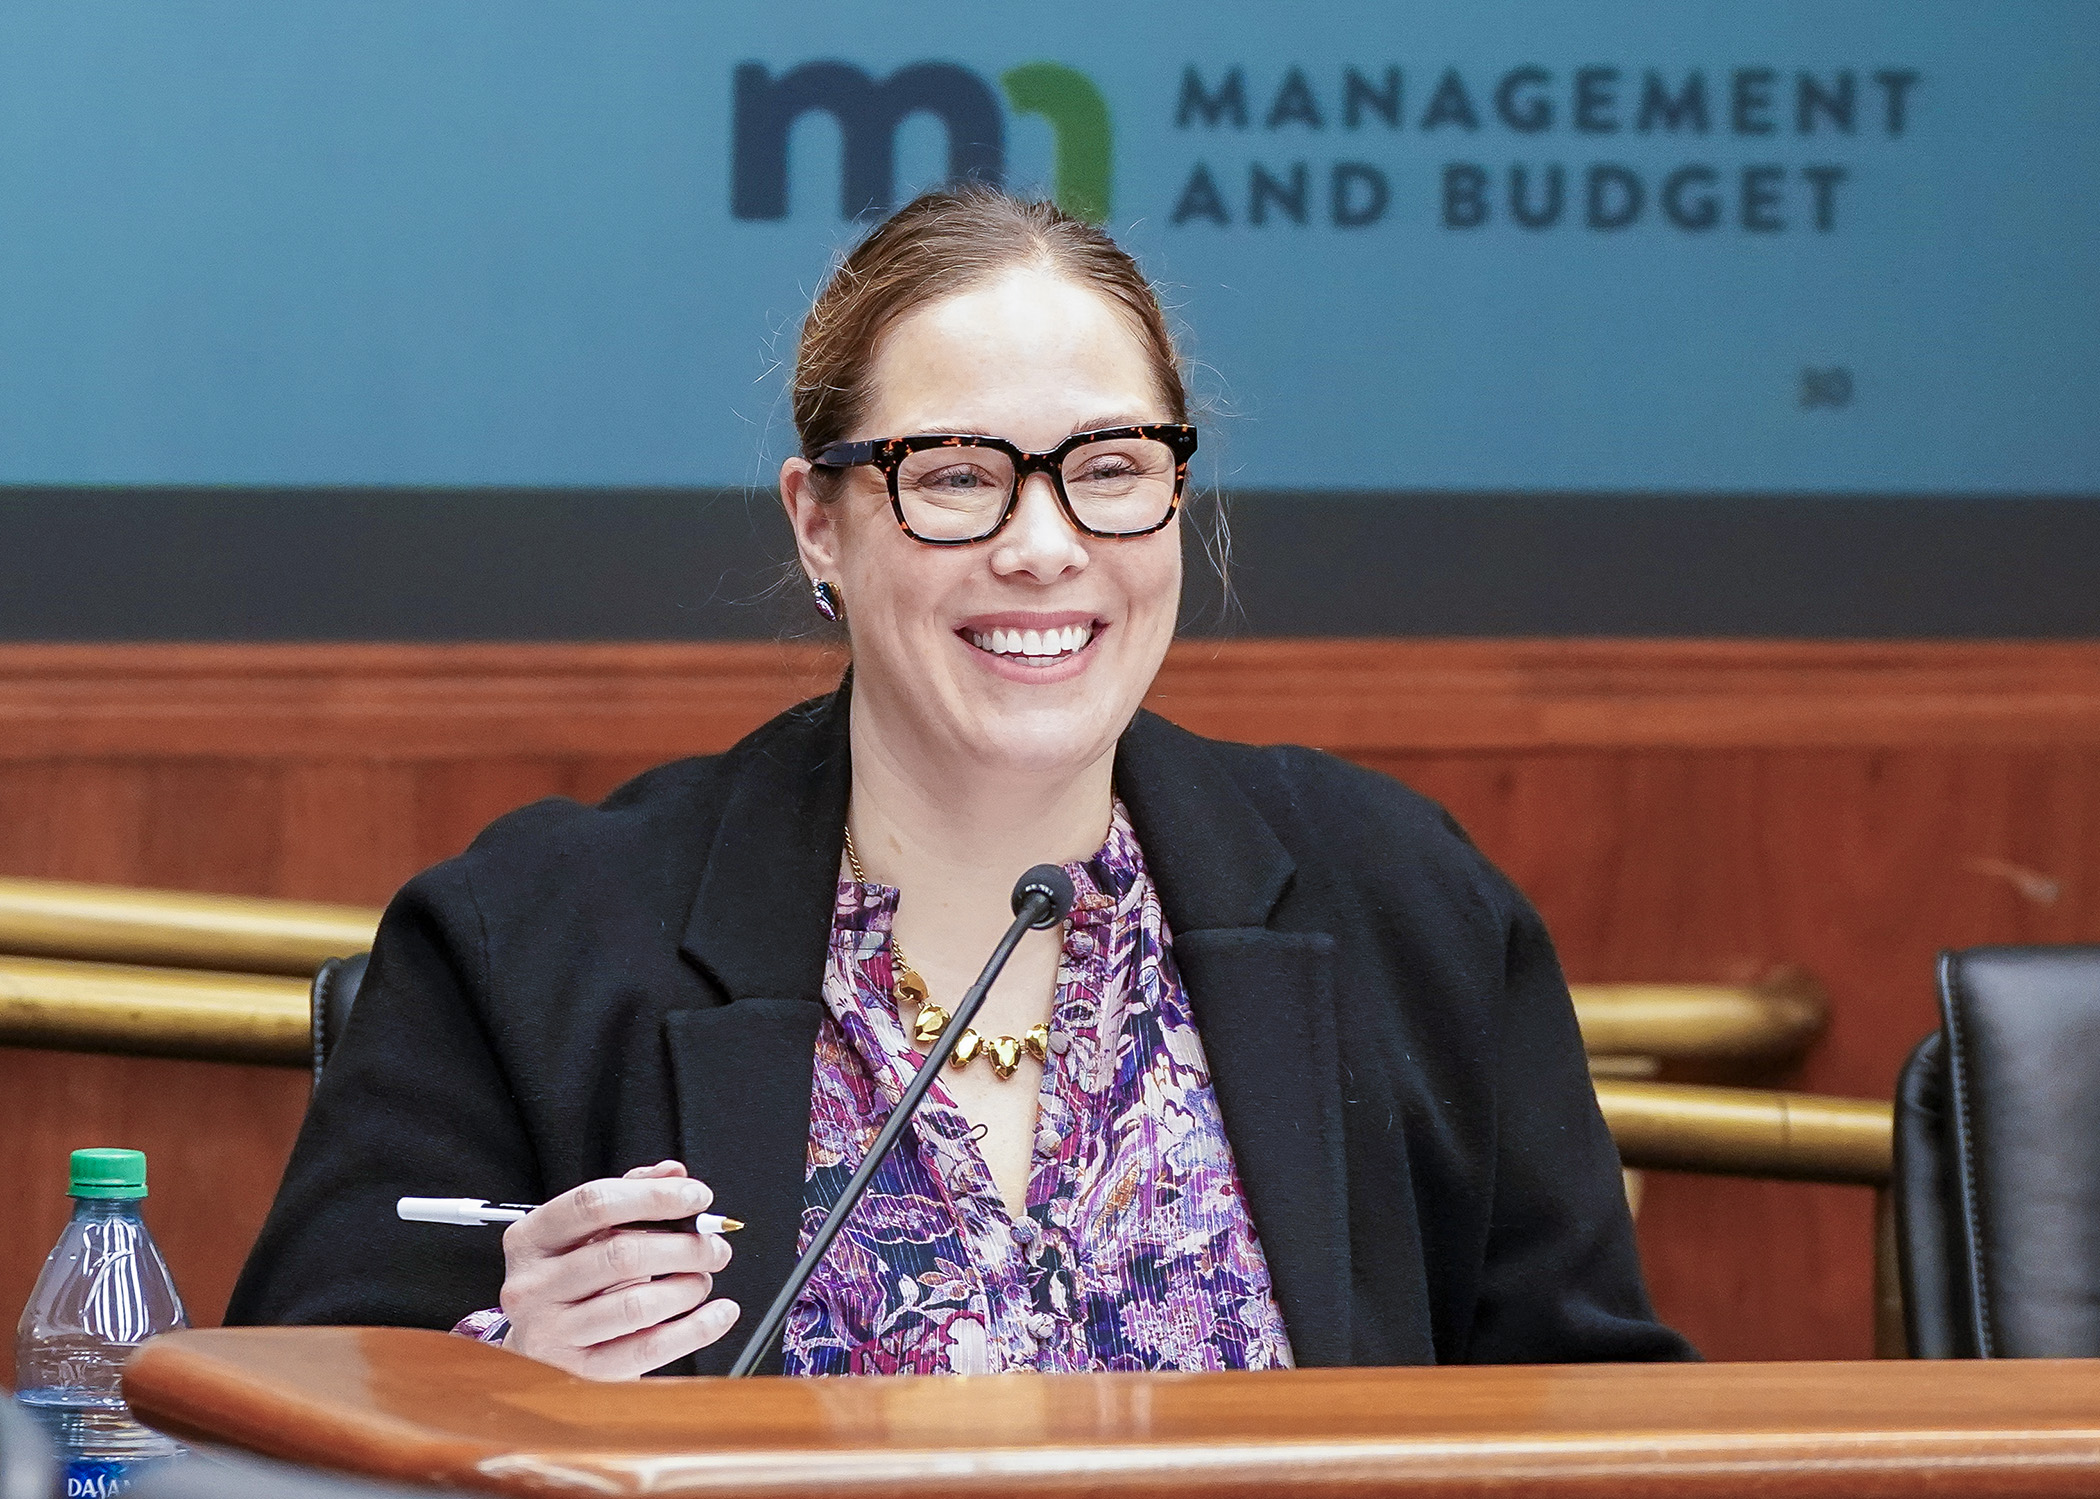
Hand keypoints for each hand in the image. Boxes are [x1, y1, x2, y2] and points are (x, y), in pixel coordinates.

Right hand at [498, 1160, 739, 1379]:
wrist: (541, 1340)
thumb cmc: (572, 1276)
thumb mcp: (588, 1229)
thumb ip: (631, 1191)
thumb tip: (674, 1173)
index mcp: (531, 1238)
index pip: (594, 1203)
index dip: (654, 1197)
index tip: (698, 1198)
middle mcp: (532, 1285)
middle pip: (621, 1255)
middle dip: (683, 1247)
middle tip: (714, 1246)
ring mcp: (551, 1332)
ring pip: (636, 1305)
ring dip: (687, 1288)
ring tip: (703, 1279)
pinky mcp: (579, 1370)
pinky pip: (647, 1349)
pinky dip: (695, 1330)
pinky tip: (718, 1314)